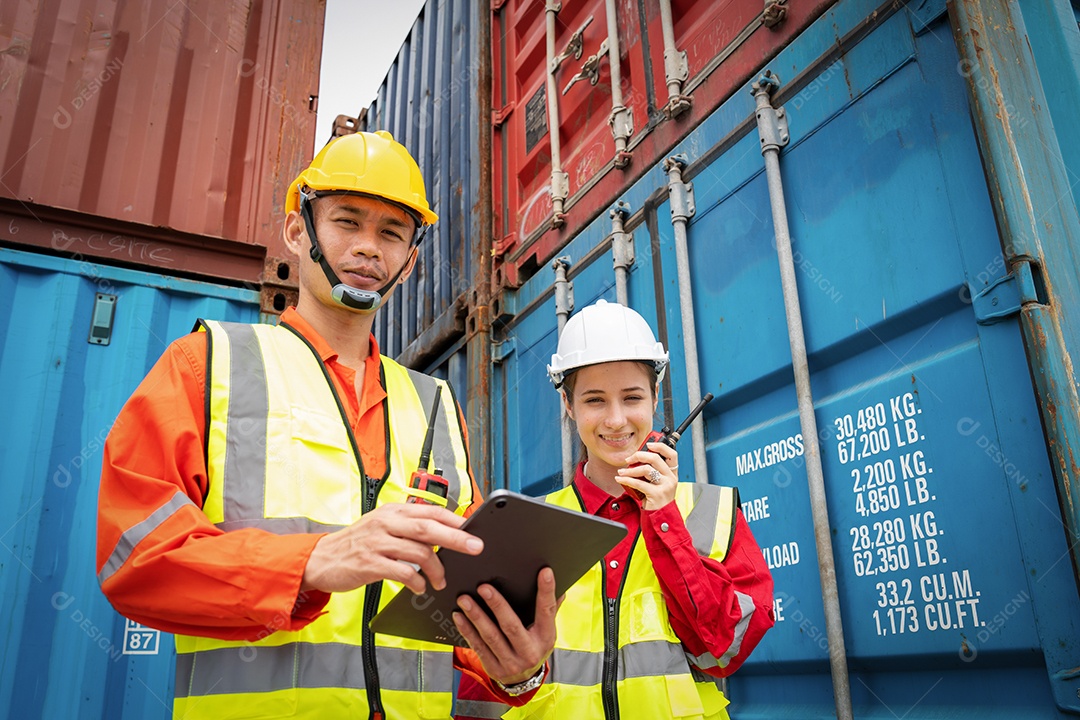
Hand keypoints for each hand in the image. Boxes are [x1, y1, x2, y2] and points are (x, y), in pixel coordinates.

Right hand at [301, 503, 483, 594]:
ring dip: (436, 569)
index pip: (430, 511)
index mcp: (393, 512)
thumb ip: (409, 527)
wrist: (321, 559)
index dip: (454, 519)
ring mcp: (378, 543)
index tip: (473, 529)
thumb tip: (444, 533)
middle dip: (456, 538)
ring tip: (440, 580)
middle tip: (475, 547)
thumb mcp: (383, 526)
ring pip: (418, 551)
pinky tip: (420, 587)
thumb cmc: (357, 544)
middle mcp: (386, 523)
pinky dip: (417, 581)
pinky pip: (402, 572)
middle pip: (429, 528)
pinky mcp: (370, 563)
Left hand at [452, 567, 562, 685]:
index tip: (544, 572)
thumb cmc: (534, 645)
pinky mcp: (493, 668)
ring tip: (464, 599)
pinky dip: (467, 630)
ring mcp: (511, 663)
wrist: (524, 681)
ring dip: (476, 616)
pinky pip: (478, 647)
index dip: (546, 591)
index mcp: (545, 637)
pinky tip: (458, 616)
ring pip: (491, 637)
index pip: (547, 611)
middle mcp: (529, 652)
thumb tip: (561, 587)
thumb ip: (550, 609)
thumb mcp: (546, 631)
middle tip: (483, 587)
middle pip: (511, 626)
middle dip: (497, 605)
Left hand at [617, 442, 678, 509]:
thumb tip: (635, 460)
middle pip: (655, 458)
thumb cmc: (657, 500)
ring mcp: (665, 486)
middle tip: (628, 459)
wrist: (661, 518)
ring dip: (630, 469)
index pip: (671, 454)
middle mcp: (671, 478)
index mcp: (672, 474)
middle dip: (639, 455)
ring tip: (622, 472)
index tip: (648, 444)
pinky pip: (638, 483)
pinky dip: (626, 480)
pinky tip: (620, 479)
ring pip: (646, 469)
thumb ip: (652, 472)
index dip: (660, 446)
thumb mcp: (658, 484)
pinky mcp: (657, 494)